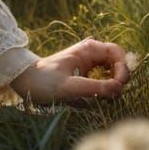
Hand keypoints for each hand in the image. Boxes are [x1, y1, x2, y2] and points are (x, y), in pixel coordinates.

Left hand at [9, 37, 130, 106]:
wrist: (25, 83)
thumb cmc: (43, 81)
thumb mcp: (69, 86)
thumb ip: (94, 87)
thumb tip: (118, 88)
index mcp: (88, 49)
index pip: (117, 52)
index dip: (123, 68)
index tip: (118, 85)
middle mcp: (90, 55)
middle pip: (117, 63)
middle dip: (120, 78)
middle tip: (113, 94)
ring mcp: (88, 66)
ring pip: (112, 74)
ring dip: (113, 86)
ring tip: (104, 98)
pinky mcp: (85, 78)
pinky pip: (104, 83)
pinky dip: (105, 91)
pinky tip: (97, 100)